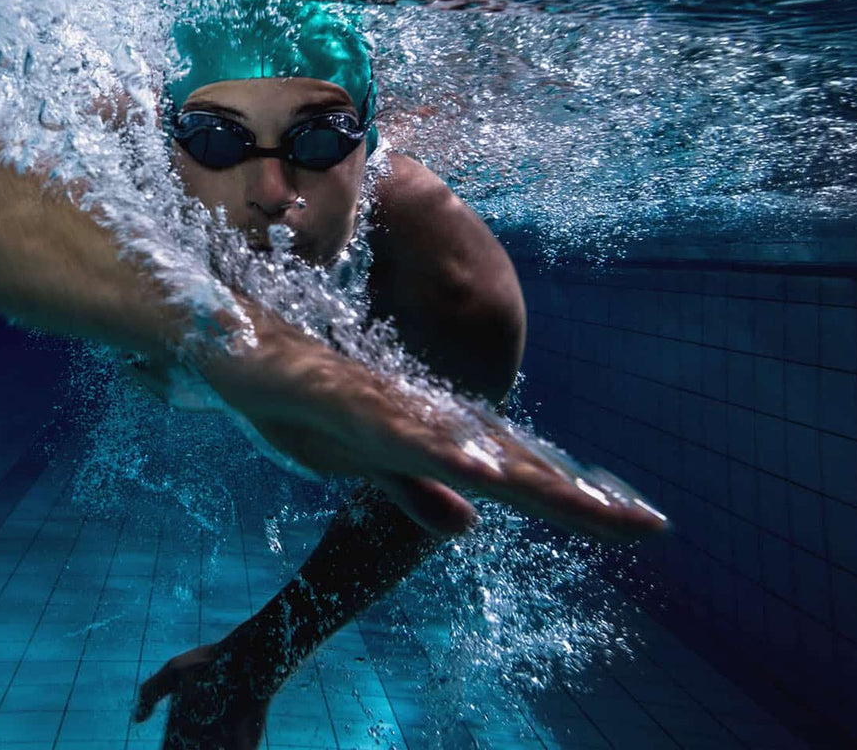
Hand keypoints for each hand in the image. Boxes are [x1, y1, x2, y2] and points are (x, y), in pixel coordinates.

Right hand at [198, 326, 667, 540]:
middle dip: (565, 497)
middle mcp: (404, 417)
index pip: (506, 472)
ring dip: (506, 474)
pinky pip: (377, 424)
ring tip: (568, 505)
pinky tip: (461, 465)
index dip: (570, 499)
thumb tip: (467, 524)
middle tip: (644, 528)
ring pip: (445, 445)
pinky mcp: (315, 392)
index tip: (644, 526)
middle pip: (496, 462)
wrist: (212, 329)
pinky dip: (420, 445)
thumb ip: (409, 487)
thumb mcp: (353, 455)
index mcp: (419, 435)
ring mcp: (362, 404)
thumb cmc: (285, 388)